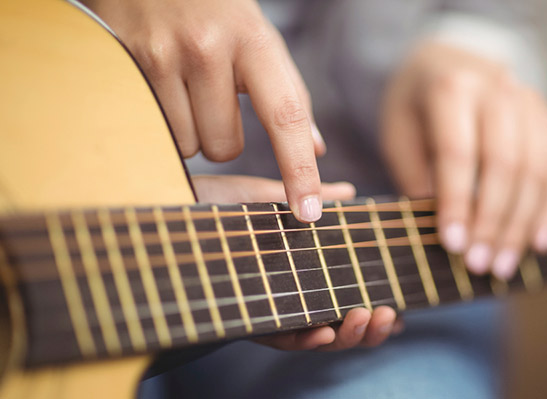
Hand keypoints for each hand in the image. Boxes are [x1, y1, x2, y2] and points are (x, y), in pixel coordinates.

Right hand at [84, 0, 324, 222]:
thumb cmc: (219, 13)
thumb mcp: (261, 41)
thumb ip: (289, 94)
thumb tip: (315, 150)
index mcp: (254, 42)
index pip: (285, 117)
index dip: (298, 170)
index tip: (308, 211)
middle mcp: (208, 48)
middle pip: (226, 148)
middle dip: (224, 137)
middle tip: (214, 98)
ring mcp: (162, 55)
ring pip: (188, 146)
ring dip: (191, 131)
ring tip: (185, 88)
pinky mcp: (126, 63)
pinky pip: (154, 132)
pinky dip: (162, 122)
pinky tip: (160, 86)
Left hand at [192, 175, 402, 349]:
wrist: (162, 208)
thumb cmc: (212, 205)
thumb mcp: (269, 200)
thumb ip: (311, 199)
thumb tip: (351, 192)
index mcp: (298, 272)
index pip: (343, 294)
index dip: (372, 305)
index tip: (397, 305)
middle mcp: (287, 295)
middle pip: (338, 322)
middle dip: (368, 326)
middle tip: (388, 314)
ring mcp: (268, 308)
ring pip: (317, 336)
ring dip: (347, 335)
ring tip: (365, 317)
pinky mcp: (244, 317)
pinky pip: (281, 338)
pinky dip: (306, 339)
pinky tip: (324, 331)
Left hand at [381, 41, 546, 279]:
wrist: (447, 64)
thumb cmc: (416, 109)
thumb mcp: (399, 136)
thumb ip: (418, 178)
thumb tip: (446, 234)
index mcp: (451, 87)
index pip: (458, 151)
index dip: (457, 201)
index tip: (451, 244)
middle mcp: (498, 89)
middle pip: (504, 163)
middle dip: (492, 221)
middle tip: (478, 264)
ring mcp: (531, 103)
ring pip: (537, 170)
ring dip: (521, 224)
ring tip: (502, 265)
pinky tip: (537, 243)